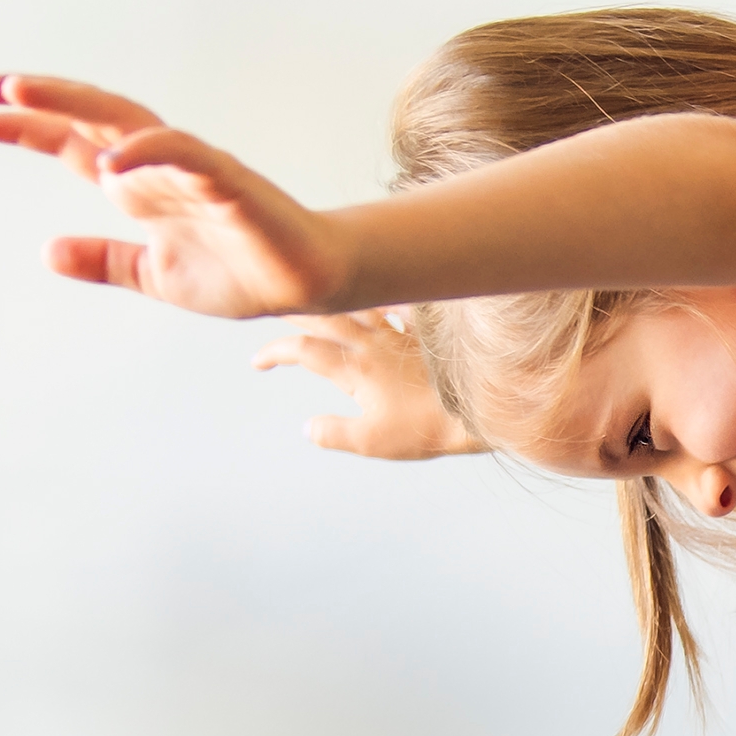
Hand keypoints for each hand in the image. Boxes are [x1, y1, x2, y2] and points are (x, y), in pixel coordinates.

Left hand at [0, 73, 357, 319]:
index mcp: (140, 186)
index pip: (75, 144)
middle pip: (93, 117)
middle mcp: (160, 166)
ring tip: (23, 96)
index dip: (29, 127)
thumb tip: (47, 252)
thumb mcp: (155, 276)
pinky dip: (148, 153)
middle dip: (41, 100)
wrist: (307, 285)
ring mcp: (194, 169)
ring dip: (75, 106)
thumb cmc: (240, 274)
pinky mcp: (230, 183)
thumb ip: (105, 262)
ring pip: (130, 122)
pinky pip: (186, 158)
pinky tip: (109, 164)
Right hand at [256, 311, 485, 458]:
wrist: (477, 411)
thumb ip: (334, 434)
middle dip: (295, 310)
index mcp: (354, 369)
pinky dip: (385, 299)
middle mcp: (372, 343)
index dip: (275, 352)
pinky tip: (382, 295)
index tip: (258, 362)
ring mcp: (399, 334)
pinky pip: (399, 307)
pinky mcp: (422, 334)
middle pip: (324, 316)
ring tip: (318, 293)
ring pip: (356, 306)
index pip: (303, 351)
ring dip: (333, 299)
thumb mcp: (373, 442)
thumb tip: (307, 427)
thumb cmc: (427, 429)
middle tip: (274, 303)